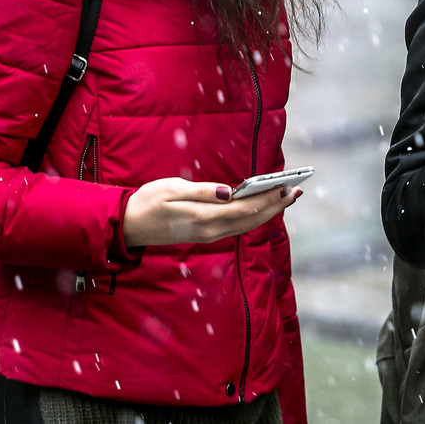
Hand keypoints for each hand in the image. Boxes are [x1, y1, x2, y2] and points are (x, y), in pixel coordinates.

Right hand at [122, 177, 299, 247]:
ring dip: (268, 212)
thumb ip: (202, 191)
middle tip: (296, 190)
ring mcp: (208, 236)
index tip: (286, 187)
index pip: (245, 209)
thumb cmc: (148, 201)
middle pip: (251, 219)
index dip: (268, 199)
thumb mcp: (172, 189)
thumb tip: (229, 192)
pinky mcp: (205, 235)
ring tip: (286, 196)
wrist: (128, 225)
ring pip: (246, 225)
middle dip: (275, 205)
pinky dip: (253, 216)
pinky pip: (236, 227)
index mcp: (203, 218)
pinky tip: (263, 207)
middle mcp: (210, 231)